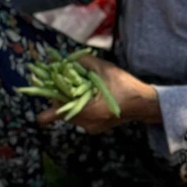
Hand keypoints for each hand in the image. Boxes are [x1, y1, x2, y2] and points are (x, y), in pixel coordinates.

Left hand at [37, 57, 159, 134]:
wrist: (145, 103)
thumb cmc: (125, 86)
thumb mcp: (104, 69)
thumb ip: (84, 62)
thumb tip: (68, 58)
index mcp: (85, 111)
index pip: (54, 114)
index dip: (46, 102)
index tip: (42, 90)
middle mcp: (85, 124)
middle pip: (61, 113)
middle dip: (59, 98)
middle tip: (60, 83)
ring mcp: (91, 128)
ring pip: (71, 115)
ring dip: (70, 102)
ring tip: (74, 88)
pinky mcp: (97, 128)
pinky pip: (82, 118)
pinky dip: (80, 107)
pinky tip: (87, 96)